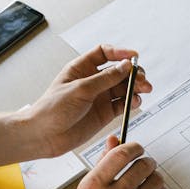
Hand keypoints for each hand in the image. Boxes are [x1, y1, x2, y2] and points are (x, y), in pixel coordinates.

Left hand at [23, 45, 152, 157]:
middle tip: (141, 79)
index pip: (104, 53)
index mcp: (82, 68)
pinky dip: (132, 102)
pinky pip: (123, 104)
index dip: (120, 53)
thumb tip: (125, 66)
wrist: (44, 135)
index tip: (133, 57)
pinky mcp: (105, 112)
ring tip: (144, 90)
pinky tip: (135, 101)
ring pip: (124, 87)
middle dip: (133, 73)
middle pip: (119, 71)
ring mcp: (100, 97)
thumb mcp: (80, 89)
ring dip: (136, 87)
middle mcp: (92, 81)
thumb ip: (105, 78)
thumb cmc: (52, 109)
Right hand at [53, 137, 168, 188]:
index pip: (121, 154)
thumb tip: (114, 139)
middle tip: (146, 165)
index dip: (134, 147)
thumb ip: (101, 164)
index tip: (138, 148)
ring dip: (155, 176)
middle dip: (147, 162)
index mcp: (93, 185)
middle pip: (142, 166)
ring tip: (149, 180)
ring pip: (156, 181)